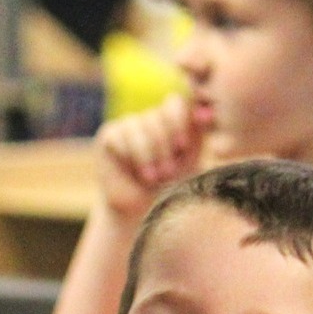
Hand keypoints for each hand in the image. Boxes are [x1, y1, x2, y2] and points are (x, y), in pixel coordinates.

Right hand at [95, 93, 206, 220]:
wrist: (142, 210)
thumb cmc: (169, 185)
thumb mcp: (189, 159)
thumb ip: (197, 133)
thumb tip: (204, 112)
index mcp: (171, 120)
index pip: (173, 103)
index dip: (178, 122)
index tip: (182, 147)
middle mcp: (149, 117)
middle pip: (156, 117)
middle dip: (163, 148)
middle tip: (167, 173)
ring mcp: (126, 125)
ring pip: (137, 127)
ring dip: (148, 156)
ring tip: (152, 177)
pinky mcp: (108, 136)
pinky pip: (118, 137)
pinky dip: (130, 157)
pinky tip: (134, 172)